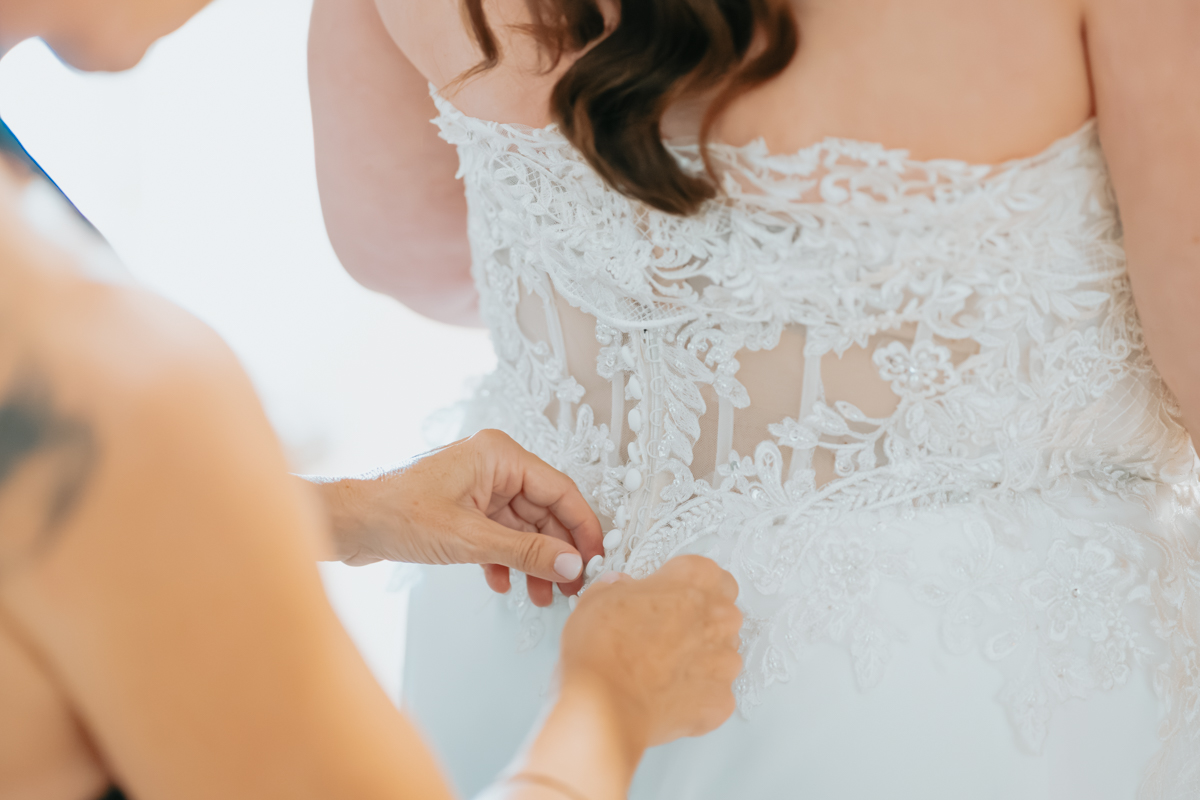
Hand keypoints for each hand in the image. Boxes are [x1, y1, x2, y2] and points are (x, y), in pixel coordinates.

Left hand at [310, 430, 603, 604]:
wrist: (350, 525)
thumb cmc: (397, 514)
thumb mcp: (470, 539)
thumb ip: (526, 552)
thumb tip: (571, 565)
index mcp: (499, 455)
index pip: (560, 490)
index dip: (582, 526)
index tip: (596, 558)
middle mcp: (493, 466)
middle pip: (545, 511)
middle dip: (556, 551)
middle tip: (572, 586)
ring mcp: (479, 488)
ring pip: (524, 528)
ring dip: (532, 562)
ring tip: (540, 596)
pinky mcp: (466, 510)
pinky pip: (501, 535)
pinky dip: (506, 560)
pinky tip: (503, 583)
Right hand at [559, 556, 742, 751]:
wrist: (603, 707)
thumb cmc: (600, 648)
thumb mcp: (599, 597)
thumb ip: (621, 587)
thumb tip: (624, 589)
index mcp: (696, 580)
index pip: (711, 576)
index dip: (688, 589)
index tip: (669, 599)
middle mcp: (720, 617)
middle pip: (721, 615)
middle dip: (698, 624)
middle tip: (662, 637)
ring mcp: (726, 661)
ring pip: (721, 655)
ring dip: (699, 660)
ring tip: (661, 671)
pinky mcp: (722, 700)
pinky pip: (714, 693)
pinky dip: (695, 696)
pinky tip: (664, 697)